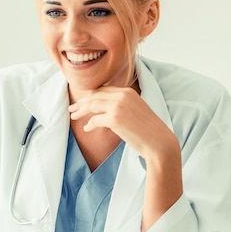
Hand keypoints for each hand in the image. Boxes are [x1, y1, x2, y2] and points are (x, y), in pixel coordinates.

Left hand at [69, 86, 182, 231]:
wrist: (159, 141)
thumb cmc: (148, 130)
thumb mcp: (135, 111)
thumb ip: (121, 106)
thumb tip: (104, 111)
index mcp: (128, 92)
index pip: (103, 90)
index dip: (90, 96)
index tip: (82, 101)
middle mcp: (122, 95)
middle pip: (95, 96)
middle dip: (82, 102)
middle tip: (72, 109)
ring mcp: (118, 106)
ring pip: (92, 105)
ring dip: (81, 111)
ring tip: (74, 117)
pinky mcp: (115, 118)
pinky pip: (95, 120)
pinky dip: (89, 124)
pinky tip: (87, 129)